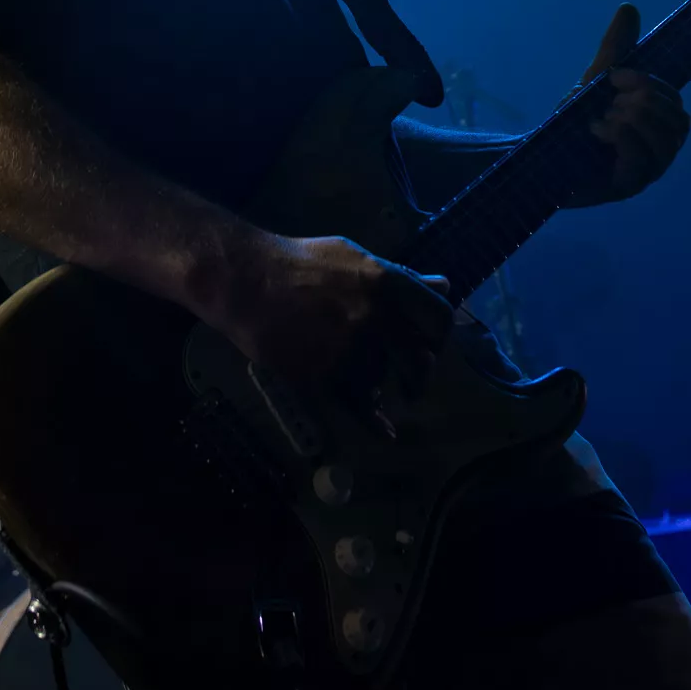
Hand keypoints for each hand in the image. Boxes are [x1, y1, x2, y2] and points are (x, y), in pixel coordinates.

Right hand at [220, 233, 452, 418]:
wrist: (247, 280)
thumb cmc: (299, 264)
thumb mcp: (354, 258)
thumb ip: (400, 277)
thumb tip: (443, 285)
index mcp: (386, 281)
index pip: (438, 316)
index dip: (438, 336)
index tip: (428, 345)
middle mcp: (375, 315)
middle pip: (420, 359)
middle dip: (418, 374)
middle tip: (408, 380)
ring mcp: (351, 346)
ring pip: (386, 382)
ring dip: (385, 390)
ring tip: (376, 391)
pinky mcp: (325, 373)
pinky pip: (359, 405)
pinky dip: (374, 423)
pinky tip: (383, 431)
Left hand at [577, 2, 689, 201]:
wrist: (537, 155)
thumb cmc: (571, 123)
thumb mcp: (595, 82)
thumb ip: (615, 50)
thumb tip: (629, 8)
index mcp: (655, 126)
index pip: (675, 101)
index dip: (649, 83)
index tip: (614, 77)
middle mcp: (659, 151)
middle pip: (678, 121)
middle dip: (643, 102)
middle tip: (609, 101)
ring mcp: (646, 172)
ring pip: (666, 141)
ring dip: (632, 119)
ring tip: (603, 118)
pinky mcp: (626, 187)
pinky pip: (641, 161)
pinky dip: (620, 137)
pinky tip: (596, 130)